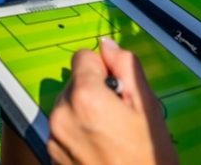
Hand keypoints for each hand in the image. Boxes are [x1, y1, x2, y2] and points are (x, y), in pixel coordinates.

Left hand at [48, 37, 176, 164]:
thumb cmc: (148, 161)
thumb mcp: (147, 108)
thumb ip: (126, 68)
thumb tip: (109, 46)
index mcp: (86, 98)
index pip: (83, 56)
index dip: (104, 68)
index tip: (118, 88)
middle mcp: (63, 115)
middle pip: (75, 81)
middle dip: (94, 91)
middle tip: (119, 116)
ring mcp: (55, 137)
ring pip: (69, 105)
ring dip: (85, 112)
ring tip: (111, 136)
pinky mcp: (52, 155)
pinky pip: (64, 128)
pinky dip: (78, 132)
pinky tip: (100, 148)